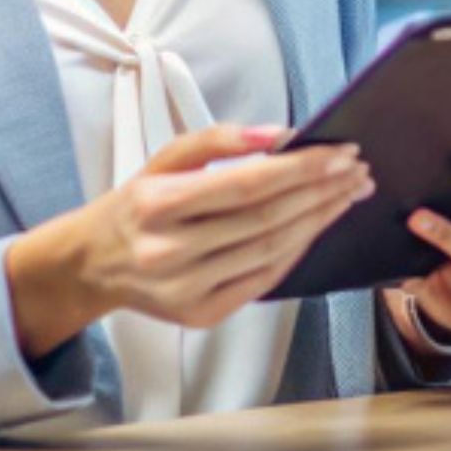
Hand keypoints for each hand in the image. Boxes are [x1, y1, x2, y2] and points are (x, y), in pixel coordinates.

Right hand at [6, 124, 372, 357]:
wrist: (92, 265)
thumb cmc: (135, 205)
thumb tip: (278, 135)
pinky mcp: (199, 315)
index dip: (301, 169)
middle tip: (358, 171)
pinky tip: (317, 227)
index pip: (246, 183)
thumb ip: (218, 140)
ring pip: (271, 251)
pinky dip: (296, 251)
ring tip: (348, 195)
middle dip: (322, 192)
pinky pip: (263, 281)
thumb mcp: (163, 158)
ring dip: (319, 221)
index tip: (342, 153)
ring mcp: (184, 289)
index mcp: (157, 203)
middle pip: (266, 219)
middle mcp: (169, 250)